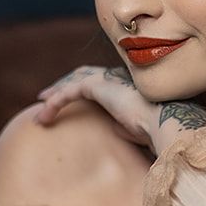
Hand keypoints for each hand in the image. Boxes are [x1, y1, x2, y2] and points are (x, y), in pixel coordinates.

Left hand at [34, 65, 157, 147]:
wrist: (164, 121)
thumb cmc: (156, 129)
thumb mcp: (138, 129)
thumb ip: (125, 127)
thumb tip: (114, 129)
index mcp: (126, 85)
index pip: (98, 81)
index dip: (80, 87)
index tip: (66, 98)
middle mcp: (116, 77)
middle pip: (82, 76)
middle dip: (63, 85)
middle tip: (46, 96)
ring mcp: (107, 79)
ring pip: (73, 82)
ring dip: (55, 93)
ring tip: (40, 105)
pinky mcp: (98, 86)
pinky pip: (69, 93)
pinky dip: (55, 103)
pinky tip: (44, 115)